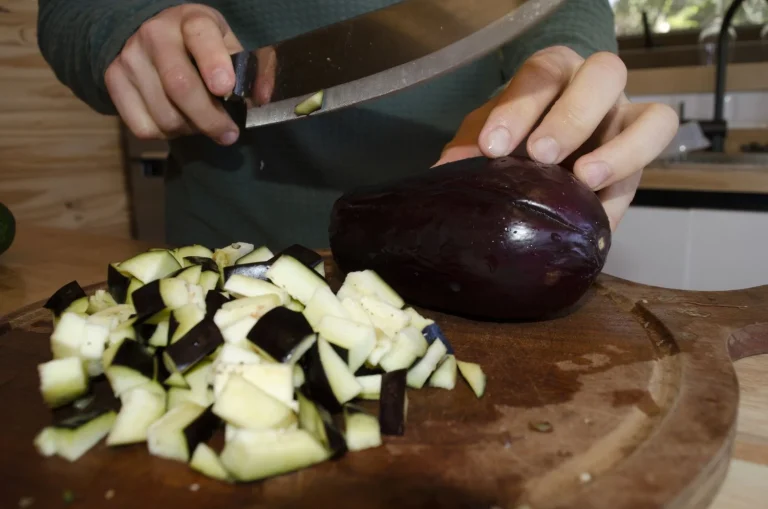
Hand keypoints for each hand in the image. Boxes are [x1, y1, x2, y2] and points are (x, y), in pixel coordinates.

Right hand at [105, 4, 250, 144]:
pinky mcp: (113, 81)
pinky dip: (167, 135)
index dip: (214, 64)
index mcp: (191, 20)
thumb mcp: (230, 46)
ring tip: (202, 123)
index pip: (201, 37)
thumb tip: (263, 99)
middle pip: (180, 87)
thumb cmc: (203, 47)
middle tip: (229, 134)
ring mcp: (130, 58)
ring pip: (164, 115)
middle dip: (210, 119)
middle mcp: (155, 35)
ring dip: (191, 130)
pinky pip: (143, 127)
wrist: (153, 37)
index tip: (226, 89)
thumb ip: (253, 71)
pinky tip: (178, 122)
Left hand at [435, 45, 678, 230]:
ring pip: (652, 117)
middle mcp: (596, 88)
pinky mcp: (640, 164)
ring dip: (620, 150)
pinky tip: (595, 219)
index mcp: (553, 74)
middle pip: (604, 76)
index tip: (492, 146)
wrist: (538, 170)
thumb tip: (444, 173)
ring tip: (584, 180)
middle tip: (540, 154)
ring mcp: (626, 123)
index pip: (541, 73)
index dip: (518, 107)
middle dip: (572, 115)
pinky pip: (651, 169)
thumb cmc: (510, 143)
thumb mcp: (484, 142)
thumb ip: (466, 151)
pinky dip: (624, 194)